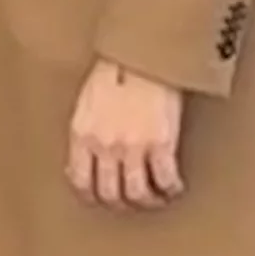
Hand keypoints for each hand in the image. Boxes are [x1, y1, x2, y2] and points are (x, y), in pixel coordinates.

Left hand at [67, 61, 185, 212]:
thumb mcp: (87, 101)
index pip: (80, 181)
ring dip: (146, 202)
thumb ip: (86, 131)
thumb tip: (85, 156)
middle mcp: (105, 145)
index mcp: (83, 134)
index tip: (101, 197)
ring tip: (155, 198)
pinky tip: (173, 187)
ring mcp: (133, 147)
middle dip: (120, 203)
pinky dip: (170, 190)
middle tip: (130, 202)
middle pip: (110, 194)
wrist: (145, 52)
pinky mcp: (161, 144)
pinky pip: (165, 180)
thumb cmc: (117, 67)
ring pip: (137, 193)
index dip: (91, 196)